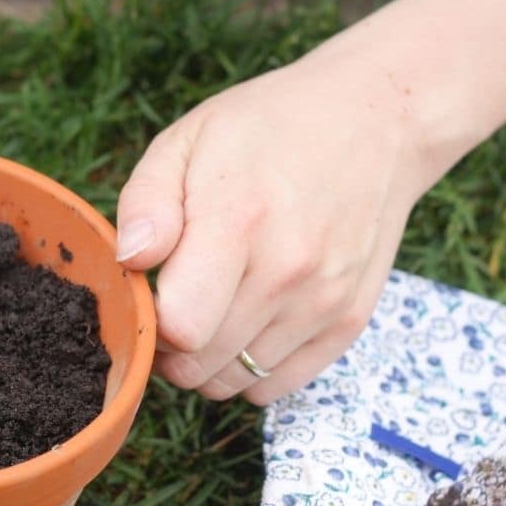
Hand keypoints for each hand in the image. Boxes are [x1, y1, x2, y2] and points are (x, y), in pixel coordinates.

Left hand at [115, 45, 440, 403]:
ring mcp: (324, 302)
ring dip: (208, 360)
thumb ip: (146, 203)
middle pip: (199, 366)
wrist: (375, 119)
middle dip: (169, 347)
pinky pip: (277, 386)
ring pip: (233, 384)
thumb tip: (130, 261)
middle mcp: (288, 272)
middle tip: (173, 301)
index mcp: (238, 222)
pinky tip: (246, 322)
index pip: (180, 327)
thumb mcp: (187, 140)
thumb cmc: (267, 128)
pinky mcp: (349, 321)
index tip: (150, 292)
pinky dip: (250, 369)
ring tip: (212, 305)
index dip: (148, 321)